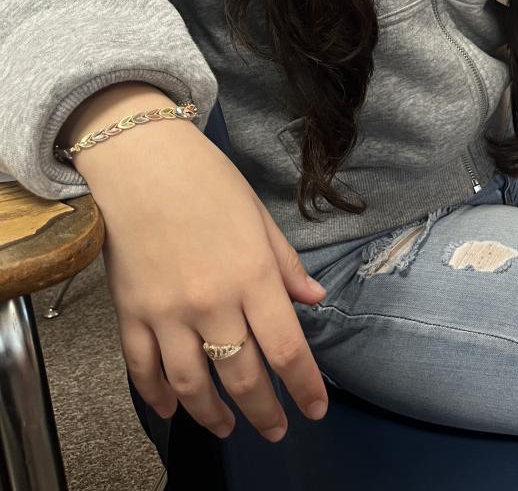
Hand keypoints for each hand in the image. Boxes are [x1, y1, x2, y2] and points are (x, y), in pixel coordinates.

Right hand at [78, 121, 328, 442]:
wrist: (141, 159)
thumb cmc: (206, 179)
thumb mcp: (258, 216)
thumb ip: (286, 265)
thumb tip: (314, 300)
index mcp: (252, 275)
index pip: (286, 349)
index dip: (304, 386)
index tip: (316, 408)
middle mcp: (212, 302)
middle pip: (242, 376)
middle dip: (265, 412)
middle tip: (277, 429)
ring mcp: (167, 312)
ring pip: (192, 384)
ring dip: (213, 414)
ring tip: (229, 426)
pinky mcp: (130, 313)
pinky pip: (143, 369)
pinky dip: (157, 396)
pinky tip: (172, 410)